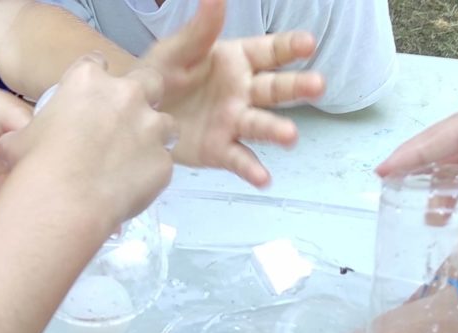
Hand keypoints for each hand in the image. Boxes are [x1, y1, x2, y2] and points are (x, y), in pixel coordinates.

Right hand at [0, 55, 175, 226]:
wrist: (65, 201)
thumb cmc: (38, 167)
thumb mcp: (17, 142)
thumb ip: (26, 133)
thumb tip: (16, 144)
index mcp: (88, 81)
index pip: (97, 65)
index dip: (97, 82)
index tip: (92, 100)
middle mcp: (126, 96)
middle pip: (148, 80)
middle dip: (143, 95)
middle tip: (129, 120)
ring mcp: (151, 128)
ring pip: (166, 124)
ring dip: (154, 137)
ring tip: (136, 160)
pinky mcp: (163, 162)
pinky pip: (163, 165)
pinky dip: (151, 174)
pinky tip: (133, 188)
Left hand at [142, 0, 324, 187]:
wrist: (139, 114)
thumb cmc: (162, 75)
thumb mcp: (177, 50)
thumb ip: (201, 29)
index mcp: (237, 60)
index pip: (270, 52)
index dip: (290, 47)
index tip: (308, 43)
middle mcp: (244, 92)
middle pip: (276, 89)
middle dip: (298, 87)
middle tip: (318, 85)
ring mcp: (234, 123)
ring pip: (261, 125)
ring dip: (278, 130)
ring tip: (291, 137)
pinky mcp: (221, 150)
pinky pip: (239, 159)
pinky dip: (252, 169)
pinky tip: (264, 179)